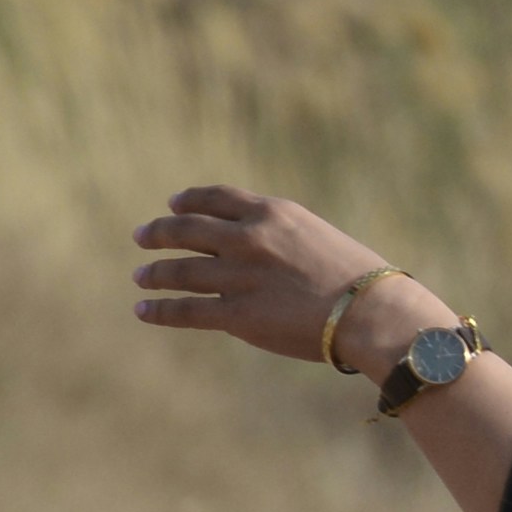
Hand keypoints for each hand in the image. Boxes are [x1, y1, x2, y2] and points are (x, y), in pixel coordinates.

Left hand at [132, 185, 406, 365]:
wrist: (371, 311)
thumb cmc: (361, 280)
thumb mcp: (319, 238)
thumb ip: (284, 240)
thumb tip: (262, 256)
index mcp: (272, 213)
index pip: (217, 198)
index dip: (189, 200)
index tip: (172, 204)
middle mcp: (248, 238)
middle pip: (187, 229)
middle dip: (160, 232)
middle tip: (141, 236)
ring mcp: (238, 275)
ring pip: (179, 270)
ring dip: (155, 273)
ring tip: (140, 277)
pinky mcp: (236, 314)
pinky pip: (186, 310)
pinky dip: (161, 310)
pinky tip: (144, 310)